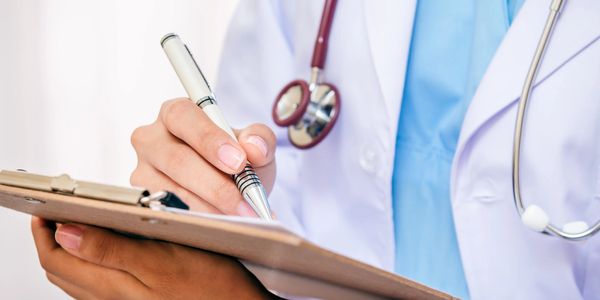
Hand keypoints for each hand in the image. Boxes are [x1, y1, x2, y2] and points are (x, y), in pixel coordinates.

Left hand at [32, 217, 277, 298]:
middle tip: (57, 210)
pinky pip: (95, 284)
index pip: (56, 258)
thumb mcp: (162, 259)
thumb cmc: (211, 283)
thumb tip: (65, 232)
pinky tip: (105, 246)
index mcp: (113, 284)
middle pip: (60, 269)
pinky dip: (88, 262)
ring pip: (75, 278)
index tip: (46, 205)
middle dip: (51, 238)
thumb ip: (110, 249)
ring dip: (68, 250)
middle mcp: (111, 297)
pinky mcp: (137, 299)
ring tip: (76, 223)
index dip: (44, 231)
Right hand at [130, 98, 276, 215]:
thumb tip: (253, 148)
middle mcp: (151, 138)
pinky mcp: (143, 199)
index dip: (209, 139)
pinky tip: (223, 225)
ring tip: (242, 218)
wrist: (227, 189)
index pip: (183, 117)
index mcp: (175, 114)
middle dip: (216, 185)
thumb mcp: (253, 144)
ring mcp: (143, 170)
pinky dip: (199, 221)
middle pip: (177, 160)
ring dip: (211, 209)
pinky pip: (169, 213)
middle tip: (246, 203)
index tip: (239, 161)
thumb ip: (260, 139)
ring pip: (172, 192)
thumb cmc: (235, 159)